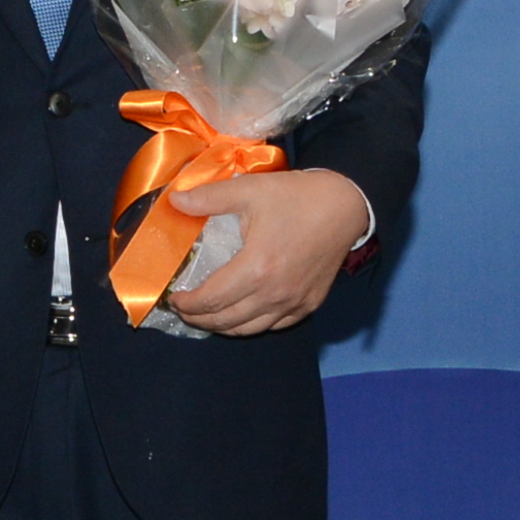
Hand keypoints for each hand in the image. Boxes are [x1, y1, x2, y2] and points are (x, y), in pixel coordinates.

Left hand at [164, 168, 370, 336]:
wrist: (345, 205)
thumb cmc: (297, 197)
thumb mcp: (249, 190)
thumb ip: (208, 198)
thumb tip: (174, 202)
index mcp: (256, 268)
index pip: (211, 300)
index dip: (186, 304)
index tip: (173, 297)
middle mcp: (275, 293)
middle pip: (226, 321)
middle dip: (199, 319)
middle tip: (183, 309)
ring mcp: (294, 303)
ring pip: (249, 329)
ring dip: (222, 326)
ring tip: (207, 315)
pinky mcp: (309, 304)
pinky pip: (274, 326)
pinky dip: (252, 324)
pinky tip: (242, 314)